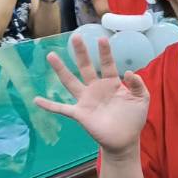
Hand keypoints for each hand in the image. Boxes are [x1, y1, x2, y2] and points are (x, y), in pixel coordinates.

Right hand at [34, 34, 148, 154]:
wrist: (125, 140)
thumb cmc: (133, 118)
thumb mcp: (141, 99)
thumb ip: (138, 85)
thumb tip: (129, 72)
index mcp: (111, 83)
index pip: (107, 64)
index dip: (105, 52)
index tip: (101, 38)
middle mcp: (96, 88)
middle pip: (86, 67)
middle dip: (81, 53)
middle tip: (76, 37)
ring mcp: (86, 100)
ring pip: (70, 82)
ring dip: (60, 69)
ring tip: (51, 55)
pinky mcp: (80, 114)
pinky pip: (62, 108)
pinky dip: (49, 105)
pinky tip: (36, 100)